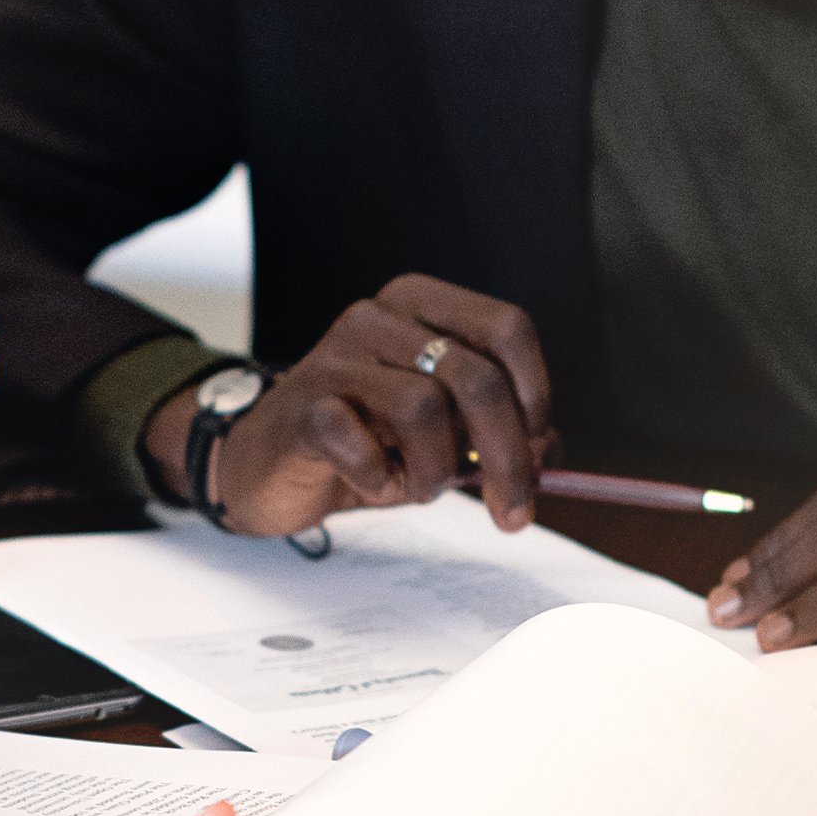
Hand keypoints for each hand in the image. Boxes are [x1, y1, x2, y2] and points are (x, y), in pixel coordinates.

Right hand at [145, 275, 554, 536]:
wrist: (269, 465)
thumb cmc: (361, 442)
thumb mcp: (442, 435)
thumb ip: (498, 432)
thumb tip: (547, 451)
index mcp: (421, 306)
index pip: (507, 328)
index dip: (536, 392)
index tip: (537, 445)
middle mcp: (379, 317)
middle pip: (477, 378)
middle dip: (506, 456)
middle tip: (510, 508)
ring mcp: (335, 356)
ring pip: (427, 409)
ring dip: (434, 470)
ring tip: (413, 484)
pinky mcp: (304, 404)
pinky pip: (364, 444)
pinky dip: (379, 479)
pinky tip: (367, 481)